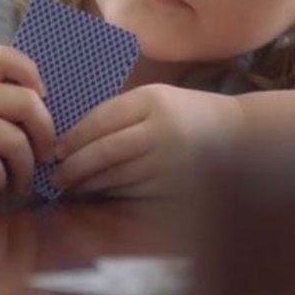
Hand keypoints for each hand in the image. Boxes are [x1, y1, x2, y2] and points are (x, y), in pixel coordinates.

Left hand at [51, 84, 243, 198]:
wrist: (239, 137)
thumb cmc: (189, 114)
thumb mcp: (156, 99)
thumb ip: (121, 114)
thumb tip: (75, 138)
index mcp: (153, 101)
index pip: (102, 120)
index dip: (75, 137)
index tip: (57, 149)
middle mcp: (161, 130)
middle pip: (105, 151)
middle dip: (75, 166)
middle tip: (55, 175)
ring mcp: (169, 161)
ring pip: (116, 175)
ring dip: (88, 184)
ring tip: (69, 187)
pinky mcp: (176, 186)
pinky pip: (133, 191)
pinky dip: (111, 194)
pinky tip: (97, 194)